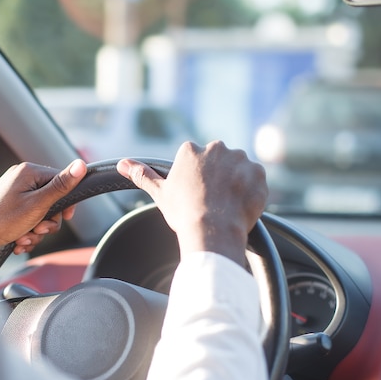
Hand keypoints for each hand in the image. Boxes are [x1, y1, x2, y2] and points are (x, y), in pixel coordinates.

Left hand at [0, 160, 86, 256]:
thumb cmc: (0, 220)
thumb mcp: (38, 204)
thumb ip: (61, 186)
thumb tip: (81, 164)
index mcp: (29, 172)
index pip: (61, 181)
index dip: (65, 203)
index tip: (65, 217)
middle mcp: (21, 179)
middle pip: (51, 200)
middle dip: (47, 221)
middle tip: (37, 230)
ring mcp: (13, 193)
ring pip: (40, 213)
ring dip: (36, 231)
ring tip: (24, 239)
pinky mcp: (8, 207)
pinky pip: (27, 219)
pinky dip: (26, 232)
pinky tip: (17, 241)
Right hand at [116, 141, 267, 264]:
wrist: (213, 231)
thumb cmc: (184, 212)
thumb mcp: (160, 193)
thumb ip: (142, 174)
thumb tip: (122, 164)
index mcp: (192, 150)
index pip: (196, 159)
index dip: (198, 179)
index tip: (197, 193)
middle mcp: (217, 148)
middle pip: (219, 161)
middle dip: (218, 177)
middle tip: (213, 201)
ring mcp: (240, 159)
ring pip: (239, 169)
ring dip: (236, 182)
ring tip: (227, 205)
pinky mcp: (258, 173)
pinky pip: (256, 180)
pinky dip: (251, 191)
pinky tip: (241, 206)